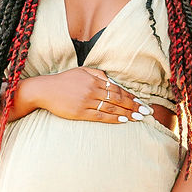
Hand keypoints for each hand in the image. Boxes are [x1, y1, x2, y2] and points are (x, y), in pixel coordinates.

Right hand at [31, 67, 150, 124]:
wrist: (44, 90)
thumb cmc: (63, 81)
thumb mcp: (81, 71)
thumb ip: (97, 74)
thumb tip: (112, 79)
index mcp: (94, 80)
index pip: (117, 89)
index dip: (131, 96)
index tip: (141, 102)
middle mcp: (92, 90)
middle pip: (118, 99)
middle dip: (134, 105)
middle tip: (146, 111)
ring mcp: (86, 102)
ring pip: (111, 108)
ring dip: (127, 113)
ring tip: (139, 117)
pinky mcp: (80, 112)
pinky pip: (100, 116)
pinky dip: (113, 118)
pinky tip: (123, 120)